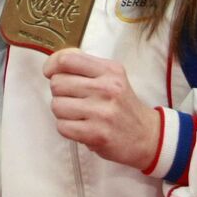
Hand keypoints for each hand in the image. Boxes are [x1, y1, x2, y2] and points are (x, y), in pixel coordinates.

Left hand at [43, 48, 159, 170]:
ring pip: (56, 105)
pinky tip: (80, 126)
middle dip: (59, 92)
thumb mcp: (112, 76)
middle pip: (57, 83)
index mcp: (110, 70)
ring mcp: (102, 112)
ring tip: (77, 113)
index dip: (51, 65)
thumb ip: (86, 66)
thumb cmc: (122, 104)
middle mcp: (107, 88)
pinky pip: (62, 126)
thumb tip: (54, 62)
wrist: (147, 136)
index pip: (67, 60)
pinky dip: (66, 127)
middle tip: (73, 98)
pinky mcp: (96, 134)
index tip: (50, 72)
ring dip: (62, 111)